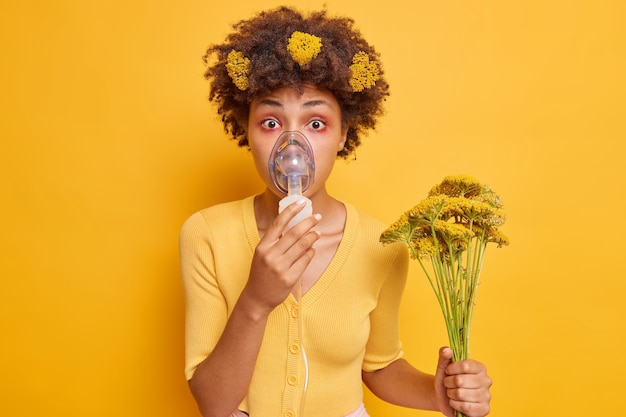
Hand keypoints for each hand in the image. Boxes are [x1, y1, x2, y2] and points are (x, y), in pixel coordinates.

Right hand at [242, 199, 320, 313]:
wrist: (257, 298)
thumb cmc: (261, 273)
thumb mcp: (262, 254)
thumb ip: (274, 241)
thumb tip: (294, 225)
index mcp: (263, 247)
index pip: (278, 223)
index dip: (291, 211)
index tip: (301, 201)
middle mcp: (271, 255)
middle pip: (294, 233)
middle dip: (308, 222)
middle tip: (317, 217)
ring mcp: (280, 267)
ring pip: (302, 246)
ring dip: (313, 236)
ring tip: (317, 233)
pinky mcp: (290, 278)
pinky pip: (305, 260)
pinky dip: (311, 252)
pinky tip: (312, 249)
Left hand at [434, 347, 491, 416]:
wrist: (444, 398)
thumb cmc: (447, 380)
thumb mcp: (443, 366)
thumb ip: (444, 356)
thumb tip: (447, 349)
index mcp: (480, 368)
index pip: (465, 365)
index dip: (451, 369)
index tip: (448, 371)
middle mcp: (486, 381)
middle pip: (460, 380)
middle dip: (449, 383)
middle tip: (449, 384)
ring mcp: (487, 396)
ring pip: (461, 394)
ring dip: (451, 394)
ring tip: (452, 393)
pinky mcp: (484, 409)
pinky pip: (465, 407)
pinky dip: (455, 405)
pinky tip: (456, 403)